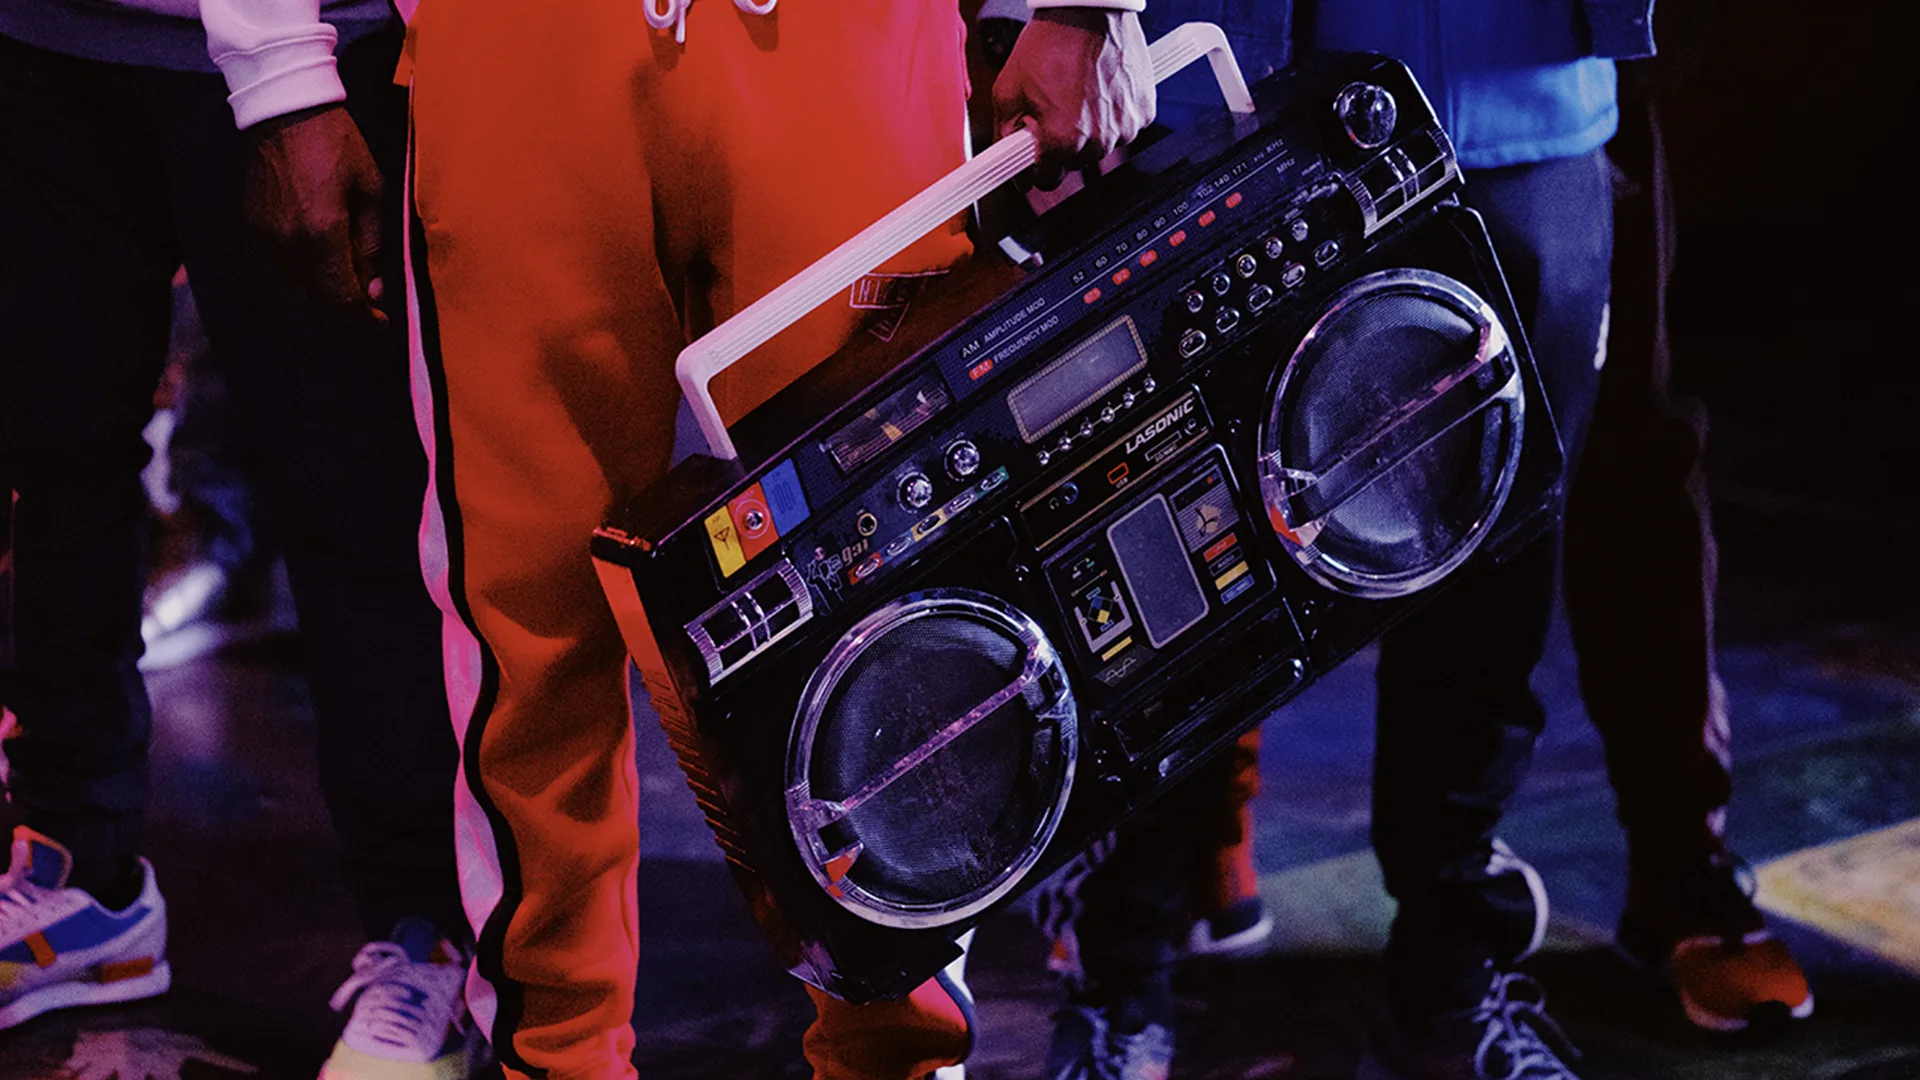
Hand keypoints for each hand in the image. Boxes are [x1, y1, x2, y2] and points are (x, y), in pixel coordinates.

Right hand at [244, 104, 386, 326]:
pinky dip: (300, 275)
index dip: (363, 318)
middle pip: (316, 301)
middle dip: (344, 309)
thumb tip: (372, 288)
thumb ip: (370, 245)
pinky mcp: (251, 226)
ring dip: (321, 294)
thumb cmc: (336, 144)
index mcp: (322, 234)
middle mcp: (287, 243)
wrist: (284, 108)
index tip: (379, 321)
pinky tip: (318, 260)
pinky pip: (277, 268)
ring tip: (344, 279)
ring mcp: (264, 236)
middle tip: (366, 302)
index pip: (342, 298)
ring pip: (294, 289)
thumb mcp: (370, 192)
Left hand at [992, 8, 1154, 188]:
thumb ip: (1005, 133)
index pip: (1046, 181)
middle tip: (1053, 113)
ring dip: (1088, 132)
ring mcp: (1125, 127)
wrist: (1087, 11)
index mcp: (1062, 141)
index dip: (1035, 168)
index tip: (1031, 158)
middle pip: (1075, 165)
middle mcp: (1097, 141)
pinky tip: (1099, 91)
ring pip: (1101, 148)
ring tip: (1077, 96)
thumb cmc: (1049, 44)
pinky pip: (1124, 128)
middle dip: (1061, 146)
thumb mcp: (1008, 90)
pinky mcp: (1143, 111)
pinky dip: (1113, 116)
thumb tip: (1005, 158)